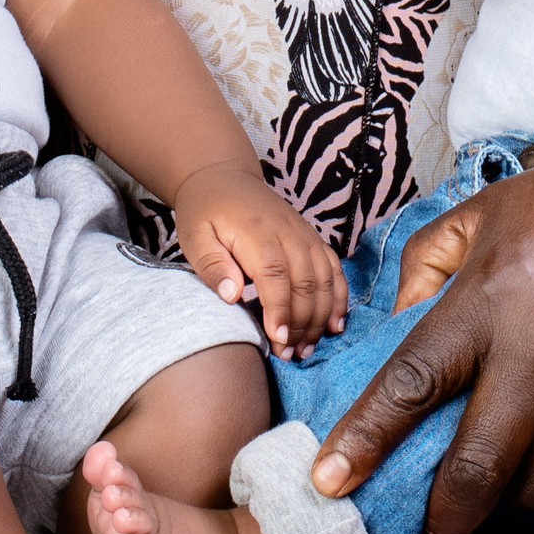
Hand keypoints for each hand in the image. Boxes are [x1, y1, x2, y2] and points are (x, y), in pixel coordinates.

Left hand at [173, 160, 345, 356]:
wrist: (224, 178)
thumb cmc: (205, 211)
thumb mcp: (195, 237)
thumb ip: (213, 266)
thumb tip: (233, 295)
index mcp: (256, 232)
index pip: (274, 275)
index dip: (280, 310)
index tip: (277, 340)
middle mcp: (287, 232)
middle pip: (305, 282)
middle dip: (301, 323)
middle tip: (289, 355)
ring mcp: (304, 234)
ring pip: (325, 279)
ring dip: (320, 317)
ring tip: (307, 348)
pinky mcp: (312, 238)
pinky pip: (334, 268)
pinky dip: (338, 297)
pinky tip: (334, 324)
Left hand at [310, 58, 533, 533]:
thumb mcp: (491, 209)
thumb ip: (429, 261)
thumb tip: (397, 323)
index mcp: (488, 302)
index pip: (409, 386)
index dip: (363, 442)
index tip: (329, 483)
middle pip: (474, 469)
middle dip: (440, 519)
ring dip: (512, 497)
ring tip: (500, 481)